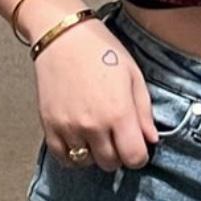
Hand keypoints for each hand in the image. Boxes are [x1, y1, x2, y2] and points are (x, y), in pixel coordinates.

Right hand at [32, 19, 159, 171]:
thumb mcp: (134, 76)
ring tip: (98, 134)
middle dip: (119, 154)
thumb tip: (151, 140)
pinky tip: (81, 139)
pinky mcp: (49, 126)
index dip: (139, 155)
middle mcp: (93, 126)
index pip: (134, 158)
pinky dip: (74, 155)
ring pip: (87, 163)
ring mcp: (68, 128)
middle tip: (117, 136)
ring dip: (96, 154)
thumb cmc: (102, 51)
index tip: (137, 145)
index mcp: (118, 113)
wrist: (63, 37)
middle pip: (111, 163)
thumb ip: (144, 112)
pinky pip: (63, 158)